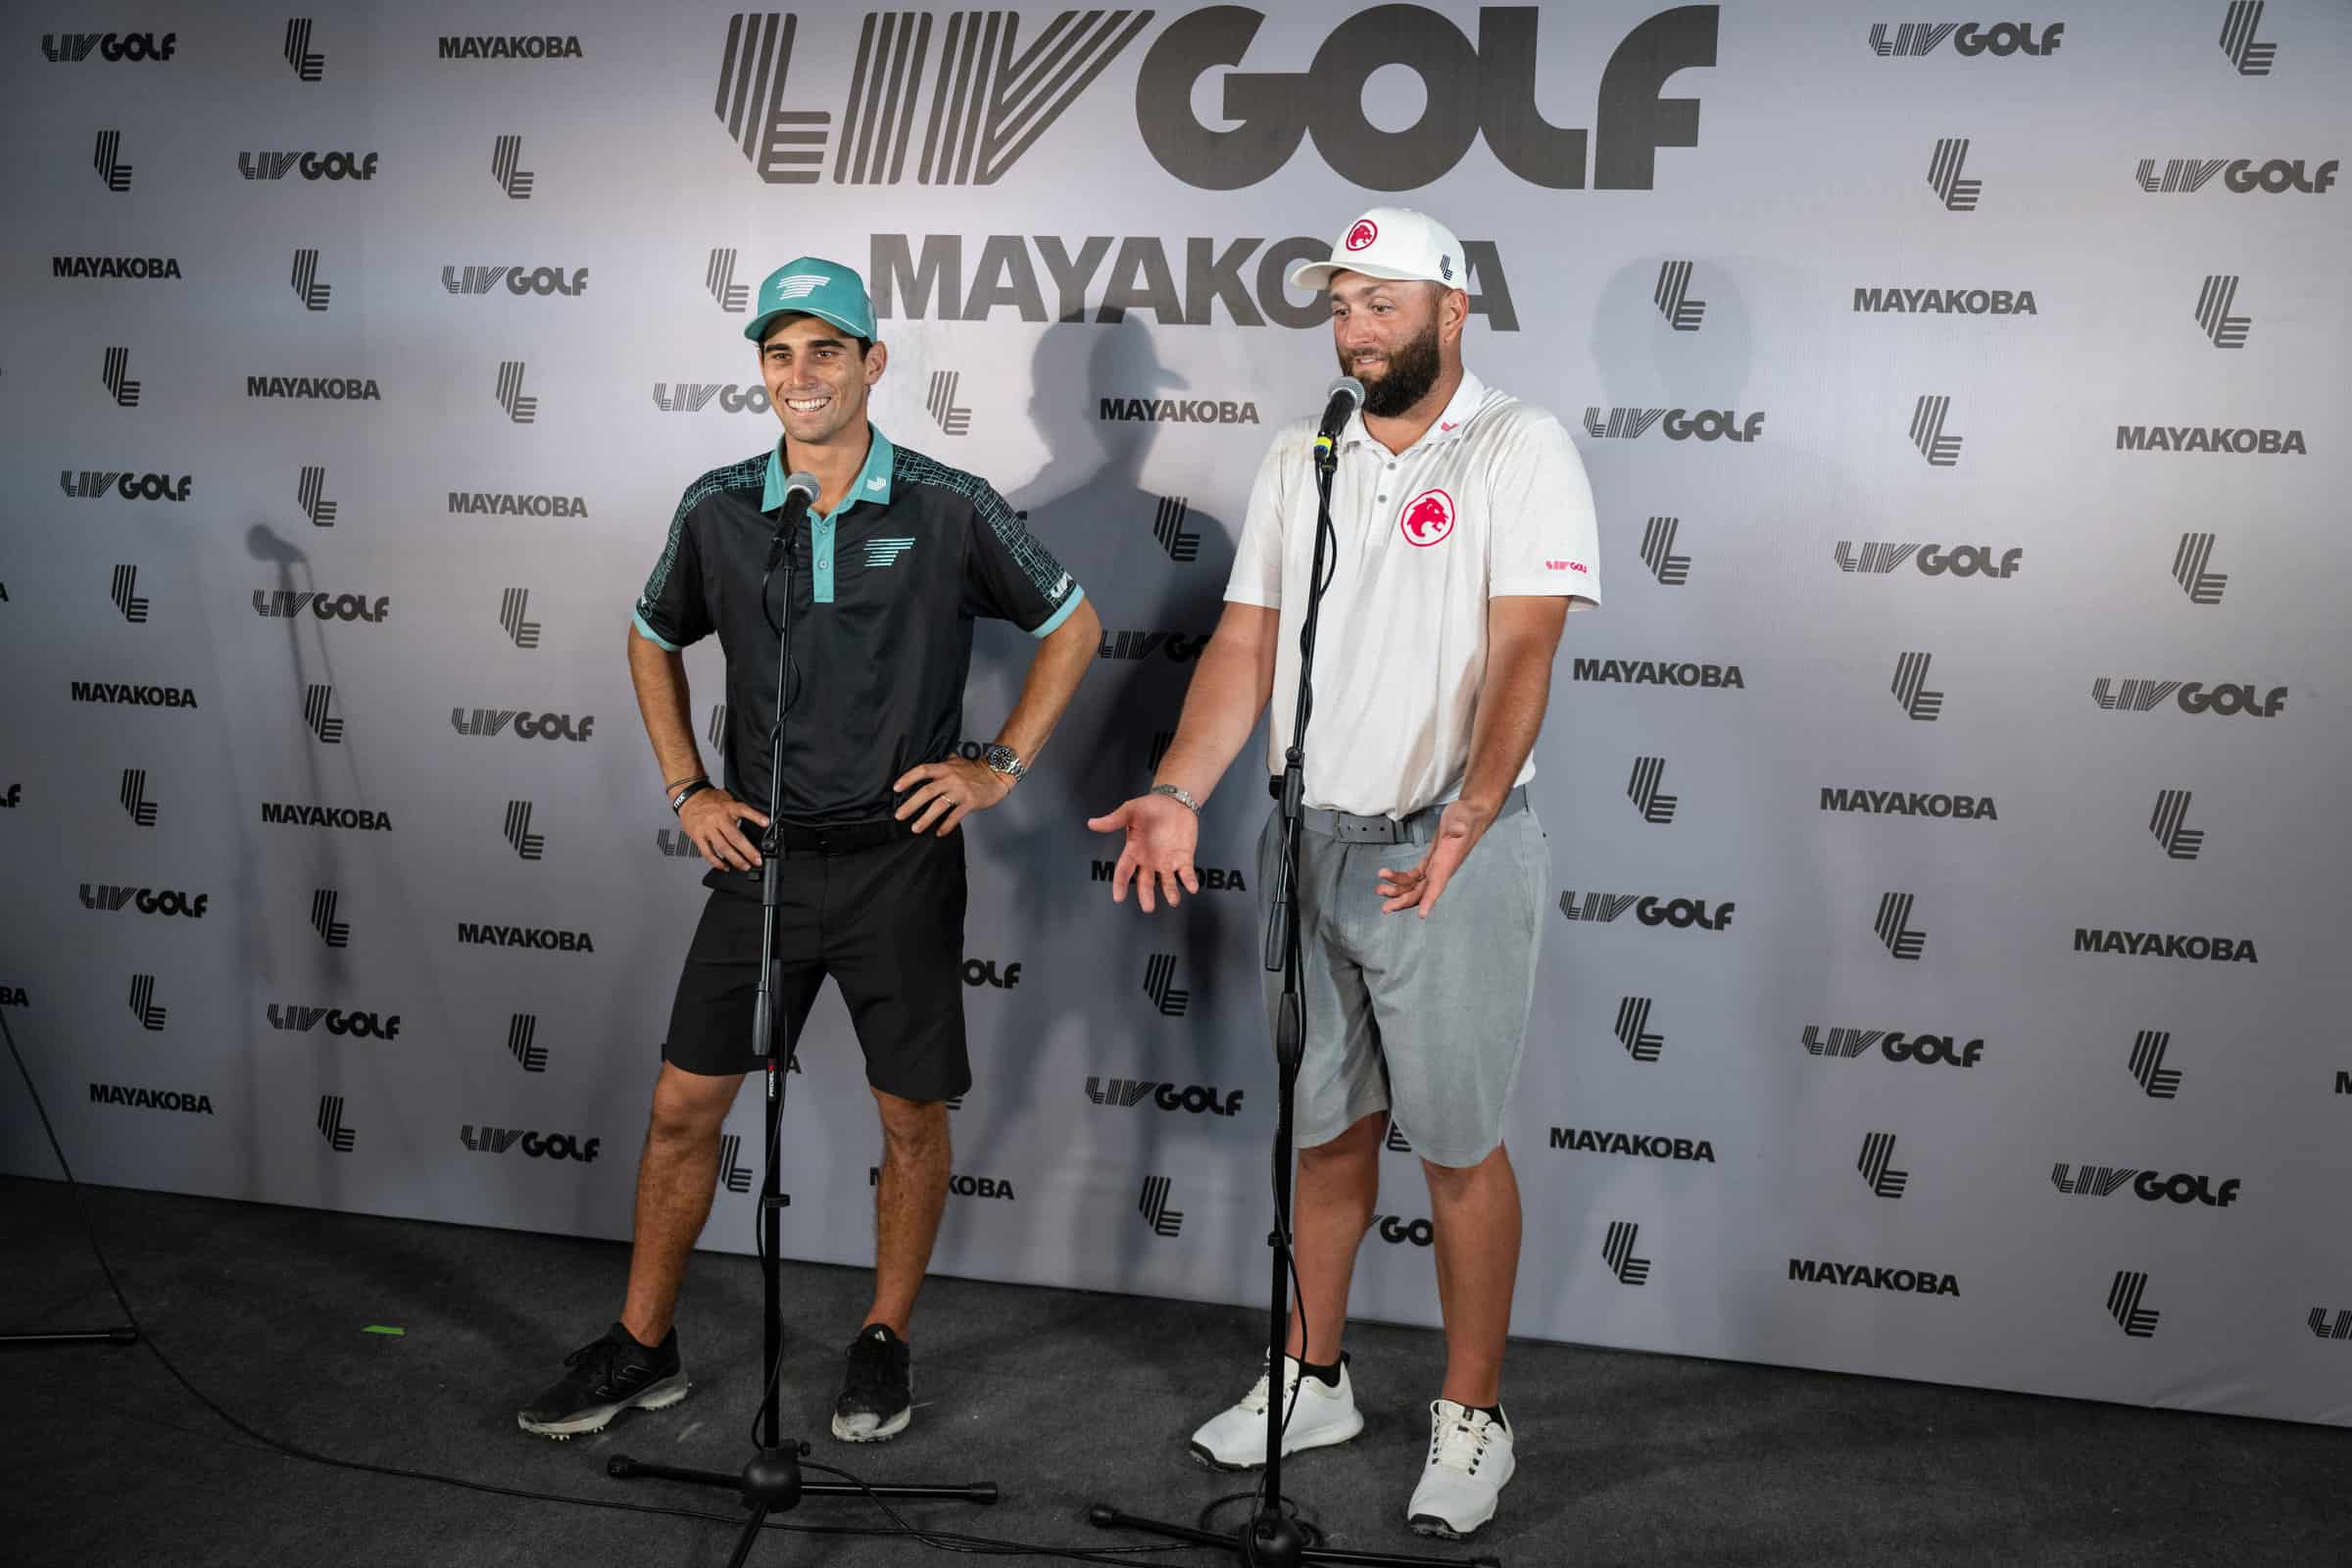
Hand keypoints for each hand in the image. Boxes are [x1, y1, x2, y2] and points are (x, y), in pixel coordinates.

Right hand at [679, 788, 770, 869]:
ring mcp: (707, 829)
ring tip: (745, 866)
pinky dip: (717, 862)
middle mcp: (718, 818)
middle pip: (735, 837)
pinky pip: (708, 853)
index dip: (756, 816)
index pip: (744, 810)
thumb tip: (756, 820)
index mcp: (727, 807)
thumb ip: (738, 810)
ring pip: (723, 848)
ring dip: (735, 859)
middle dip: (748, 851)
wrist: (689, 798)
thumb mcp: (727, 799)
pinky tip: (725, 866)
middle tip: (757, 859)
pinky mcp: (698, 837)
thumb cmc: (709, 800)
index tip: (766, 823)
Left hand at [892, 757, 1011, 836]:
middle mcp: (951, 779)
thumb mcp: (956, 762)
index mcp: (945, 768)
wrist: (997, 774)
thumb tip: (926, 769)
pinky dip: (947, 826)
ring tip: (915, 828)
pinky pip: (955, 816)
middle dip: (910, 804)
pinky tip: (939, 833)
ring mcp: (961, 791)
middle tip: (899, 815)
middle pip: (926, 791)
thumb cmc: (976, 769)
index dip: (908, 778)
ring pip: (939, 806)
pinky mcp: (970, 802)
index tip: (896, 788)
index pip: (922, 770)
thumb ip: (942, 765)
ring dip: (925, 819)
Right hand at [1084, 793, 1200, 911]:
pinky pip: (1186, 873)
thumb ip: (1114, 820)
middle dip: (1146, 895)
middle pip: (1146, 882)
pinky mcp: (1184, 858)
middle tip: (1148, 907)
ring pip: (1167, 882)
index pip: (1124, 871)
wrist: (1174, 800)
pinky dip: (1190, 880)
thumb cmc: (1150, 806)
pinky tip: (1193, 886)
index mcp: (1134, 851)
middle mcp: (1149, 861)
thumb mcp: (1130, 810)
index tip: (1118, 897)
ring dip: (1170, 892)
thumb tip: (1092, 823)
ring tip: (1173, 900)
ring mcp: (1167, 861)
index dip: (1120, 884)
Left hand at [1376, 801, 1492, 917]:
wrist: (1469, 814)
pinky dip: (1399, 878)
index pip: (1438, 884)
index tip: (1422, 914)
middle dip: (1403, 901)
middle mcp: (1441, 869)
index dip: (1430, 899)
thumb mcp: (1463, 818)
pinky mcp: (1430, 862)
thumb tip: (1458, 829)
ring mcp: (1435, 867)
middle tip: (1386, 908)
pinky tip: (1387, 875)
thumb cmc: (1467, 817)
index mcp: (1448, 862)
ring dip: (1397, 890)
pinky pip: (1413, 876)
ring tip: (1380, 889)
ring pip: (1415, 886)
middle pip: (1421, 892)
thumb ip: (1459, 826)